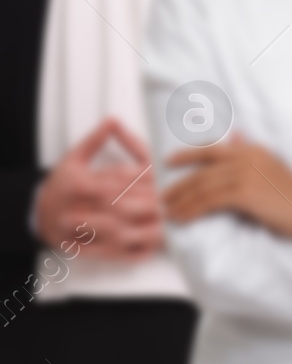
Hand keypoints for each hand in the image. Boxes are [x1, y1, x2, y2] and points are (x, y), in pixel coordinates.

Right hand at [35, 118, 161, 260]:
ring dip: (144, 230)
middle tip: (170, 200)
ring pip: (115, 234)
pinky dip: (130, 253)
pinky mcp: (83, 251)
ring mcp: (79, 234)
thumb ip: (95, 140)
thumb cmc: (64, 183)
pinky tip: (151, 247)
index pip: (112, 181)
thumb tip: (113, 119)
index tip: (158, 177)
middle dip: (145, 204)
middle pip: (118, 208)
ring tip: (168, 224)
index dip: (137, 180)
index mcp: (75, 184)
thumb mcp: (75, 158)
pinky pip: (109, 255)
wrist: (39, 214)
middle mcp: (75, 210)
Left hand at [164, 136, 291, 243]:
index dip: (188, 154)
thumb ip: (250, 153)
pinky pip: (209, 202)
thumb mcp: (272, 167)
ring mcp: (246, 174)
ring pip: (203, 187)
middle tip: (164, 197)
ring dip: (182, 200)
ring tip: (169, 210)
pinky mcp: (244, 193)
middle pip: (203, 170)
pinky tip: (181, 218)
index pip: (213, 149)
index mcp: (253, 150)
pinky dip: (191, 210)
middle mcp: (247, 158)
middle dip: (180, 184)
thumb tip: (235, 136)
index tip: (170, 160)